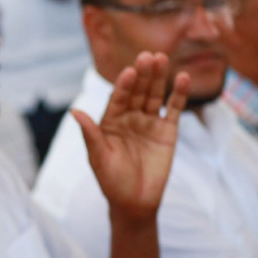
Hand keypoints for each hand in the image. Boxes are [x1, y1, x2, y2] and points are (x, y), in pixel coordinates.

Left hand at [73, 52, 186, 221]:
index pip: (117, 98)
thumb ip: (90, 134)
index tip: (128, 71)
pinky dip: (179, 94)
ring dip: (159, 78)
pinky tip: (183, 78)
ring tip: (162, 59)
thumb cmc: (111, 181)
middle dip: (143, 75)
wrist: (135, 201)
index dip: (123, 85)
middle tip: (148, 56)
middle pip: (137, 92)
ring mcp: (149, 122)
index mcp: (109, 122)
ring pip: (155, 96)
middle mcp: (129, 118)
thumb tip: (74, 111)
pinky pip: (174, 109)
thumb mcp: (98, 157)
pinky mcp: (167, 131)